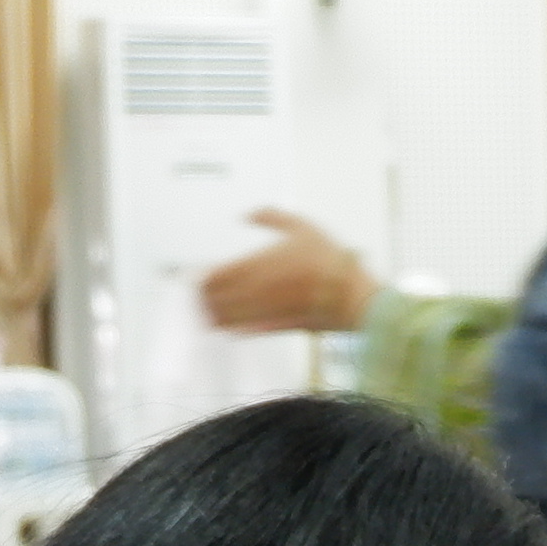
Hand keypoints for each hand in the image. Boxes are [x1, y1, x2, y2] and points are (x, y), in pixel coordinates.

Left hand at [199, 211, 372, 337]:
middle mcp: (253, 291)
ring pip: (223, 317)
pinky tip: (226, 324)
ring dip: (211, 313)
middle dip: (201, 296)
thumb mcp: (302, 227)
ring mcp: (261, 312)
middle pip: (212, 298)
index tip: (196, 274)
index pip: (214, 275)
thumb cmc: (329, 263)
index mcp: (256, 265)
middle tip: (197, 292)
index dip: (200, 277)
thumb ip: (271, 217)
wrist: (350, 297)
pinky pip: (241, 331)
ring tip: (206, 309)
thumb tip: (248, 214)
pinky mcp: (272, 328)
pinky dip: (230, 327)